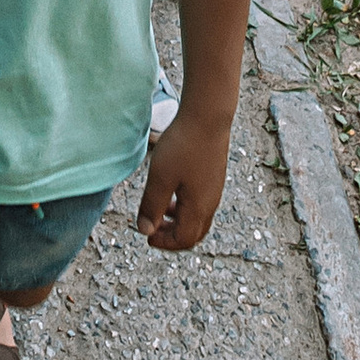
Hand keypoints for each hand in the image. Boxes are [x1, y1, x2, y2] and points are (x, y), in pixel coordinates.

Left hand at [137, 104, 232, 253]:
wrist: (208, 117)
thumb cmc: (183, 145)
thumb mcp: (160, 177)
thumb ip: (152, 206)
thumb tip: (145, 231)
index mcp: (198, 208)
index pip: (183, 240)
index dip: (164, 242)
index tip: (146, 235)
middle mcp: (210, 203)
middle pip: (194, 234)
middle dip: (172, 236)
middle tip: (153, 229)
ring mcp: (214, 190)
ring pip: (198, 219)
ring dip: (178, 221)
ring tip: (161, 210)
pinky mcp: (214, 177)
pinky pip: (201, 204)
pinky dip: (185, 207)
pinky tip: (173, 190)